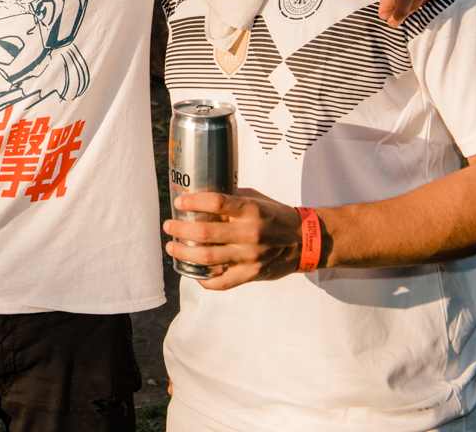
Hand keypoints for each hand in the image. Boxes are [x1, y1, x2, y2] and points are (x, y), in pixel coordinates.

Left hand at [162, 188, 304, 289]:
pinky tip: (194, 273)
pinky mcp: (252, 274)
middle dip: (180, 229)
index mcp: (250, 210)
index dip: (192, 202)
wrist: (306, 241)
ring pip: (207, 258)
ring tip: (173, 247)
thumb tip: (202, 194)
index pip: (215, 202)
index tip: (179, 202)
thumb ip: (231, 198)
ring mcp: (250, 256)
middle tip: (169, 226)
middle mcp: (249, 233)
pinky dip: (205, 280)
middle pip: (205, 232)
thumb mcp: (256, 199)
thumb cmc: (276, 217)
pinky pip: (222, 281)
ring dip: (184, 253)